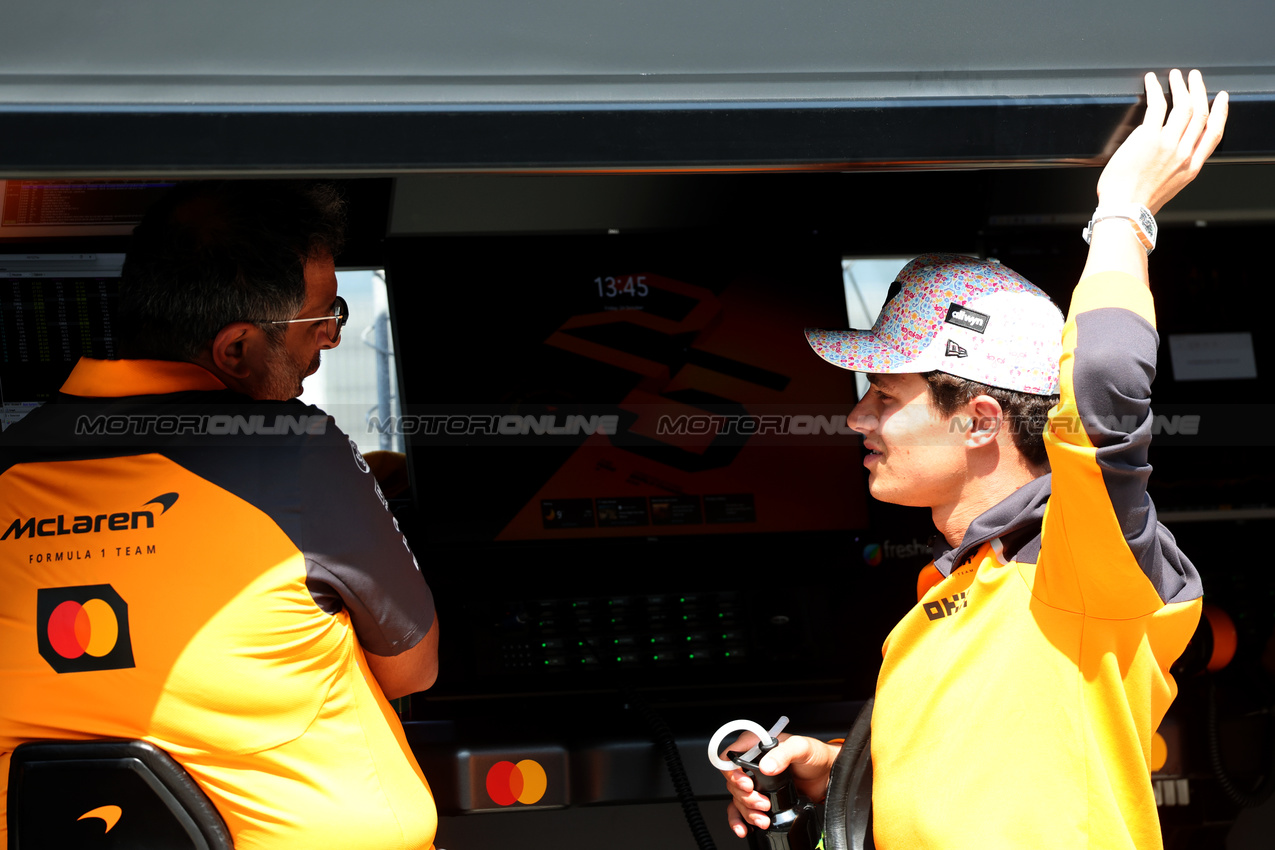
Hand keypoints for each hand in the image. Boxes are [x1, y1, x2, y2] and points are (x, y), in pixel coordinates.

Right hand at [720, 732, 839, 838]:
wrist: (827, 775)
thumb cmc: (815, 755)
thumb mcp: (801, 748)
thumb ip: (783, 754)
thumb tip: (767, 766)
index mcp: (756, 745)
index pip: (730, 757)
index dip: (733, 773)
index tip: (747, 784)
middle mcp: (752, 762)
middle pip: (733, 783)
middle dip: (746, 797)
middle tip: (763, 802)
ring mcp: (756, 781)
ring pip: (737, 799)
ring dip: (747, 812)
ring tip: (763, 817)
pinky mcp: (761, 796)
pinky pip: (741, 809)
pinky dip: (740, 820)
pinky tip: (745, 828)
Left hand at [1096, 69, 1227, 213]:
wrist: (1124, 211)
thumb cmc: (1136, 203)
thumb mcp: (1167, 187)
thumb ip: (1171, 167)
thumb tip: (1162, 150)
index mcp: (1191, 167)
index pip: (1214, 133)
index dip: (1221, 112)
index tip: (1221, 98)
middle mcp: (1184, 154)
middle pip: (1200, 114)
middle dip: (1199, 91)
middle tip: (1194, 78)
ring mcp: (1168, 144)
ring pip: (1183, 106)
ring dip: (1180, 86)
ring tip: (1176, 76)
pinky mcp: (1148, 138)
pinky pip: (1157, 106)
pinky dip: (1155, 89)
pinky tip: (1152, 81)